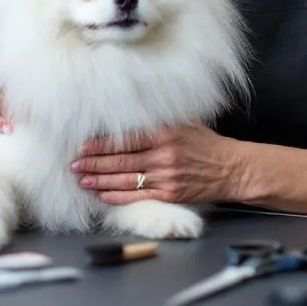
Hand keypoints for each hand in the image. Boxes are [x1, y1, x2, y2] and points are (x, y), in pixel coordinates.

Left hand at [70, 124, 243, 204]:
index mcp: (166, 134)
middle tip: (74, 165)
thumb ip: (161, 120)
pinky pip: (138, 196)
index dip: (102, 144)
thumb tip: (134, 109)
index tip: (83, 145)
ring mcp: (166, 177)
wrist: (232, 169)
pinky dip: (118, 196)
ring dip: (100, 181)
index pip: (126, 139)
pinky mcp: (170, 194)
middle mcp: (164, 155)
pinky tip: (103, 194)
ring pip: (125, 180)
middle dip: (94, 163)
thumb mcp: (187, 124)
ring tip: (82, 180)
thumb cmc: (208, 145)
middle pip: (121, 160)